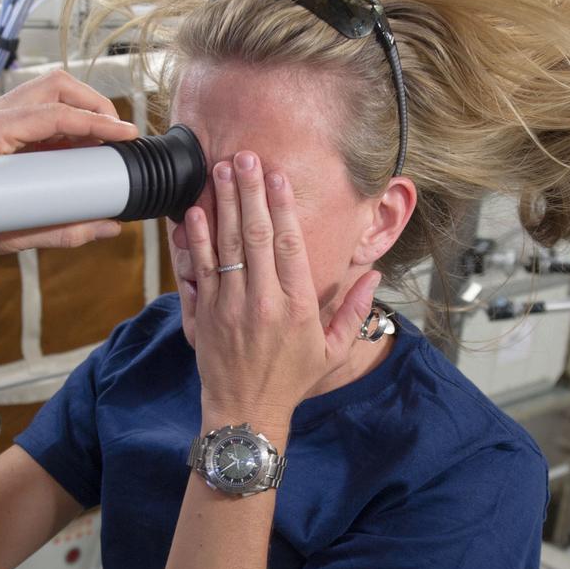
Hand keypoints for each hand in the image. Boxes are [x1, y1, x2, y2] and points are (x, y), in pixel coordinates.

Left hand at [0, 70, 141, 266]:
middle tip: (118, 133)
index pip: (57, 113)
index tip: (125, 135)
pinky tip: (79, 148)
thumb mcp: (11, 235)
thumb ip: (64, 230)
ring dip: (80, 110)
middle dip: (94, 104)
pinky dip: (65, 123)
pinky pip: (38, 112)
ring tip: (103, 141)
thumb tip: (106, 226)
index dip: (98, 122)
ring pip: (48, 92)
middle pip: (55, 86)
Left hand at [180, 152, 379, 435]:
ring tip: (219, 170)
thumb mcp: (332, 350)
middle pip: (254, 236)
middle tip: (245, 156)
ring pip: (224, 246)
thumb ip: (354, 310)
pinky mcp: (203, 316)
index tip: (278, 175)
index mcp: (297, 307)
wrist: (246, 412)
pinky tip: (195, 212)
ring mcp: (228, 308)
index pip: (290, 245)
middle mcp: (262, 302)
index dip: (283, 206)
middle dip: (249, 192)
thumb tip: (374, 275)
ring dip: (221, 205)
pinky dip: (195, 240)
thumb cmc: (292, 380)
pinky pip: (197, 271)